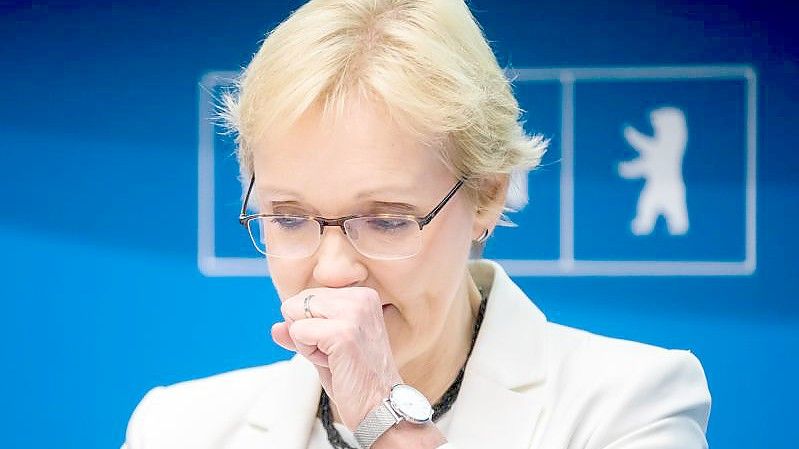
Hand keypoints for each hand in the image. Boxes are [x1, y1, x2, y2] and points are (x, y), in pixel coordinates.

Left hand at [271, 287, 402, 429]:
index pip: (308, 297)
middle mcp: (360, 298)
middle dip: (305, 332)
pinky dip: (307, 353)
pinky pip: (298, 332)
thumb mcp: (326, 349)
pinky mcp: (343, 332)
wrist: (381, 406)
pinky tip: (332, 363)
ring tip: (334, 358)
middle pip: (298, 302)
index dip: (311, 326)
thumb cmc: (357, 380)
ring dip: (306, 343)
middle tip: (335, 355)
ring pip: (295, 314)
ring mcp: (353, 313)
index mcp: (361, 296)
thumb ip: (302, 333)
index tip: (338, 346)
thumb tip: (276, 328)